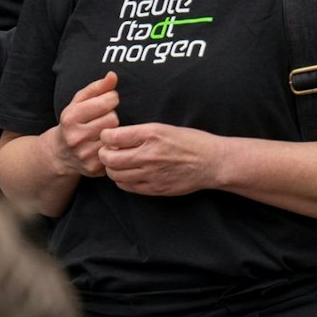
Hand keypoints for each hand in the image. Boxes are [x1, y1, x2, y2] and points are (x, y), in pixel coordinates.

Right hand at [51, 71, 119, 177]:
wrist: (59, 154)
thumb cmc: (72, 123)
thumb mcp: (77, 103)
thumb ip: (96, 88)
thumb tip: (113, 75)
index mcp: (70, 118)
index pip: (108, 101)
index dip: (110, 99)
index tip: (106, 102)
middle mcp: (75, 137)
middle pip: (113, 119)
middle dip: (111, 116)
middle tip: (103, 119)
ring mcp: (84, 154)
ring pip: (115, 135)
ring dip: (112, 132)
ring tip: (103, 131)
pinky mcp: (93, 167)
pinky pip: (115, 152)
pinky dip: (112, 147)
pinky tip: (104, 145)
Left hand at [100, 121, 223, 196]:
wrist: (213, 162)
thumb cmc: (190, 142)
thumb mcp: (164, 128)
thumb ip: (138, 133)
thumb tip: (112, 136)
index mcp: (151, 135)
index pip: (111, 137)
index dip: (105, 136)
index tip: (107, 137)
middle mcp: (149, 155)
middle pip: (108, 159)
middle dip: (104, 154)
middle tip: (108, 152)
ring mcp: (151, 174)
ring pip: (115, 174)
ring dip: (112, 168)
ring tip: (118, 163)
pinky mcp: (155, 188)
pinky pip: (126, 186)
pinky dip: (122, 180)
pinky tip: (128, 173)